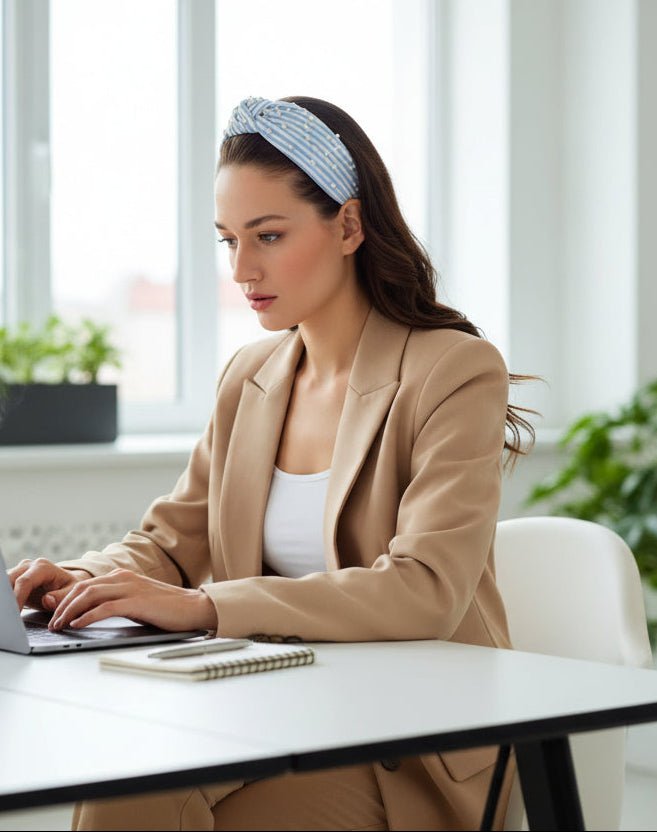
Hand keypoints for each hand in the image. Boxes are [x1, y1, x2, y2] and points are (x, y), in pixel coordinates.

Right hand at [8, 557, 89, 611]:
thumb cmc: (70, 588)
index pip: (24, 582)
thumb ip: (61, 597)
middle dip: (7, 598)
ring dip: (5, 597)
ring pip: (4, 583)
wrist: (67, 583)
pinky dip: (5, 598)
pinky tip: (7, 609)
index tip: (15, 613)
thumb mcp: (72, 593)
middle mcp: (28, 566)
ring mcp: (19, 571)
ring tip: (7, 613)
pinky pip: (5, 587)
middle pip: (9, 580)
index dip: (17, 598)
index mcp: (43, 567)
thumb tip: (47, 600)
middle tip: (8, 615)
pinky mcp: (14, 579)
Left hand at [47, 568, 217, 632]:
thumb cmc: (166, 608)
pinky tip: (78, 625)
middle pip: (83, 588)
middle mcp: (124, 578)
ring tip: (59, 625)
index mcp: (122, 576)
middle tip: (51, 622)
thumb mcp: (135, 601)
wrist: (194, 607)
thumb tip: (90, 614)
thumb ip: (115, 602)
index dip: (65, 598)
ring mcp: (130, 588)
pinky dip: (88, 616)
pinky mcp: (137, 601)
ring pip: (90, 595)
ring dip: (70, 611)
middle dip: (62, 606)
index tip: (53, 613)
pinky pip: (106, 608)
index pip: (85, 585)